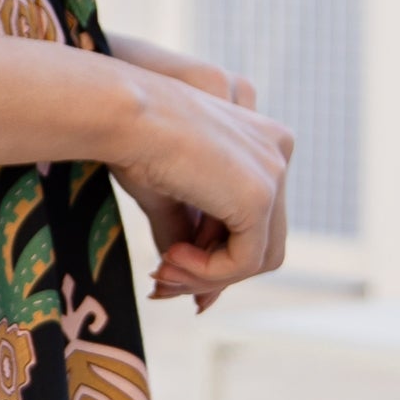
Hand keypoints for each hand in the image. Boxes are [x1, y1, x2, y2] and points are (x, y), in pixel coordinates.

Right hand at [103, 42, 292, 307]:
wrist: (121, 112)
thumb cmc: (132, 140)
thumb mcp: (168, 195)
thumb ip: (189, 236)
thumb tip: (192, 288)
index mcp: (261, 141)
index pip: (254, 217)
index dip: (214, 254)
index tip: (167, 271)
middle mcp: (278, 150)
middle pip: (262, 240)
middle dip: (212, 271)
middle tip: (161, 281)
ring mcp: (273, 172)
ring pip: (258, 258)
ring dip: (207, 276)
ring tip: (162, 272)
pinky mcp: (259, 196)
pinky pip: (245, 262)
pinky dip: (207, 272)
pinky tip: (171, 259)